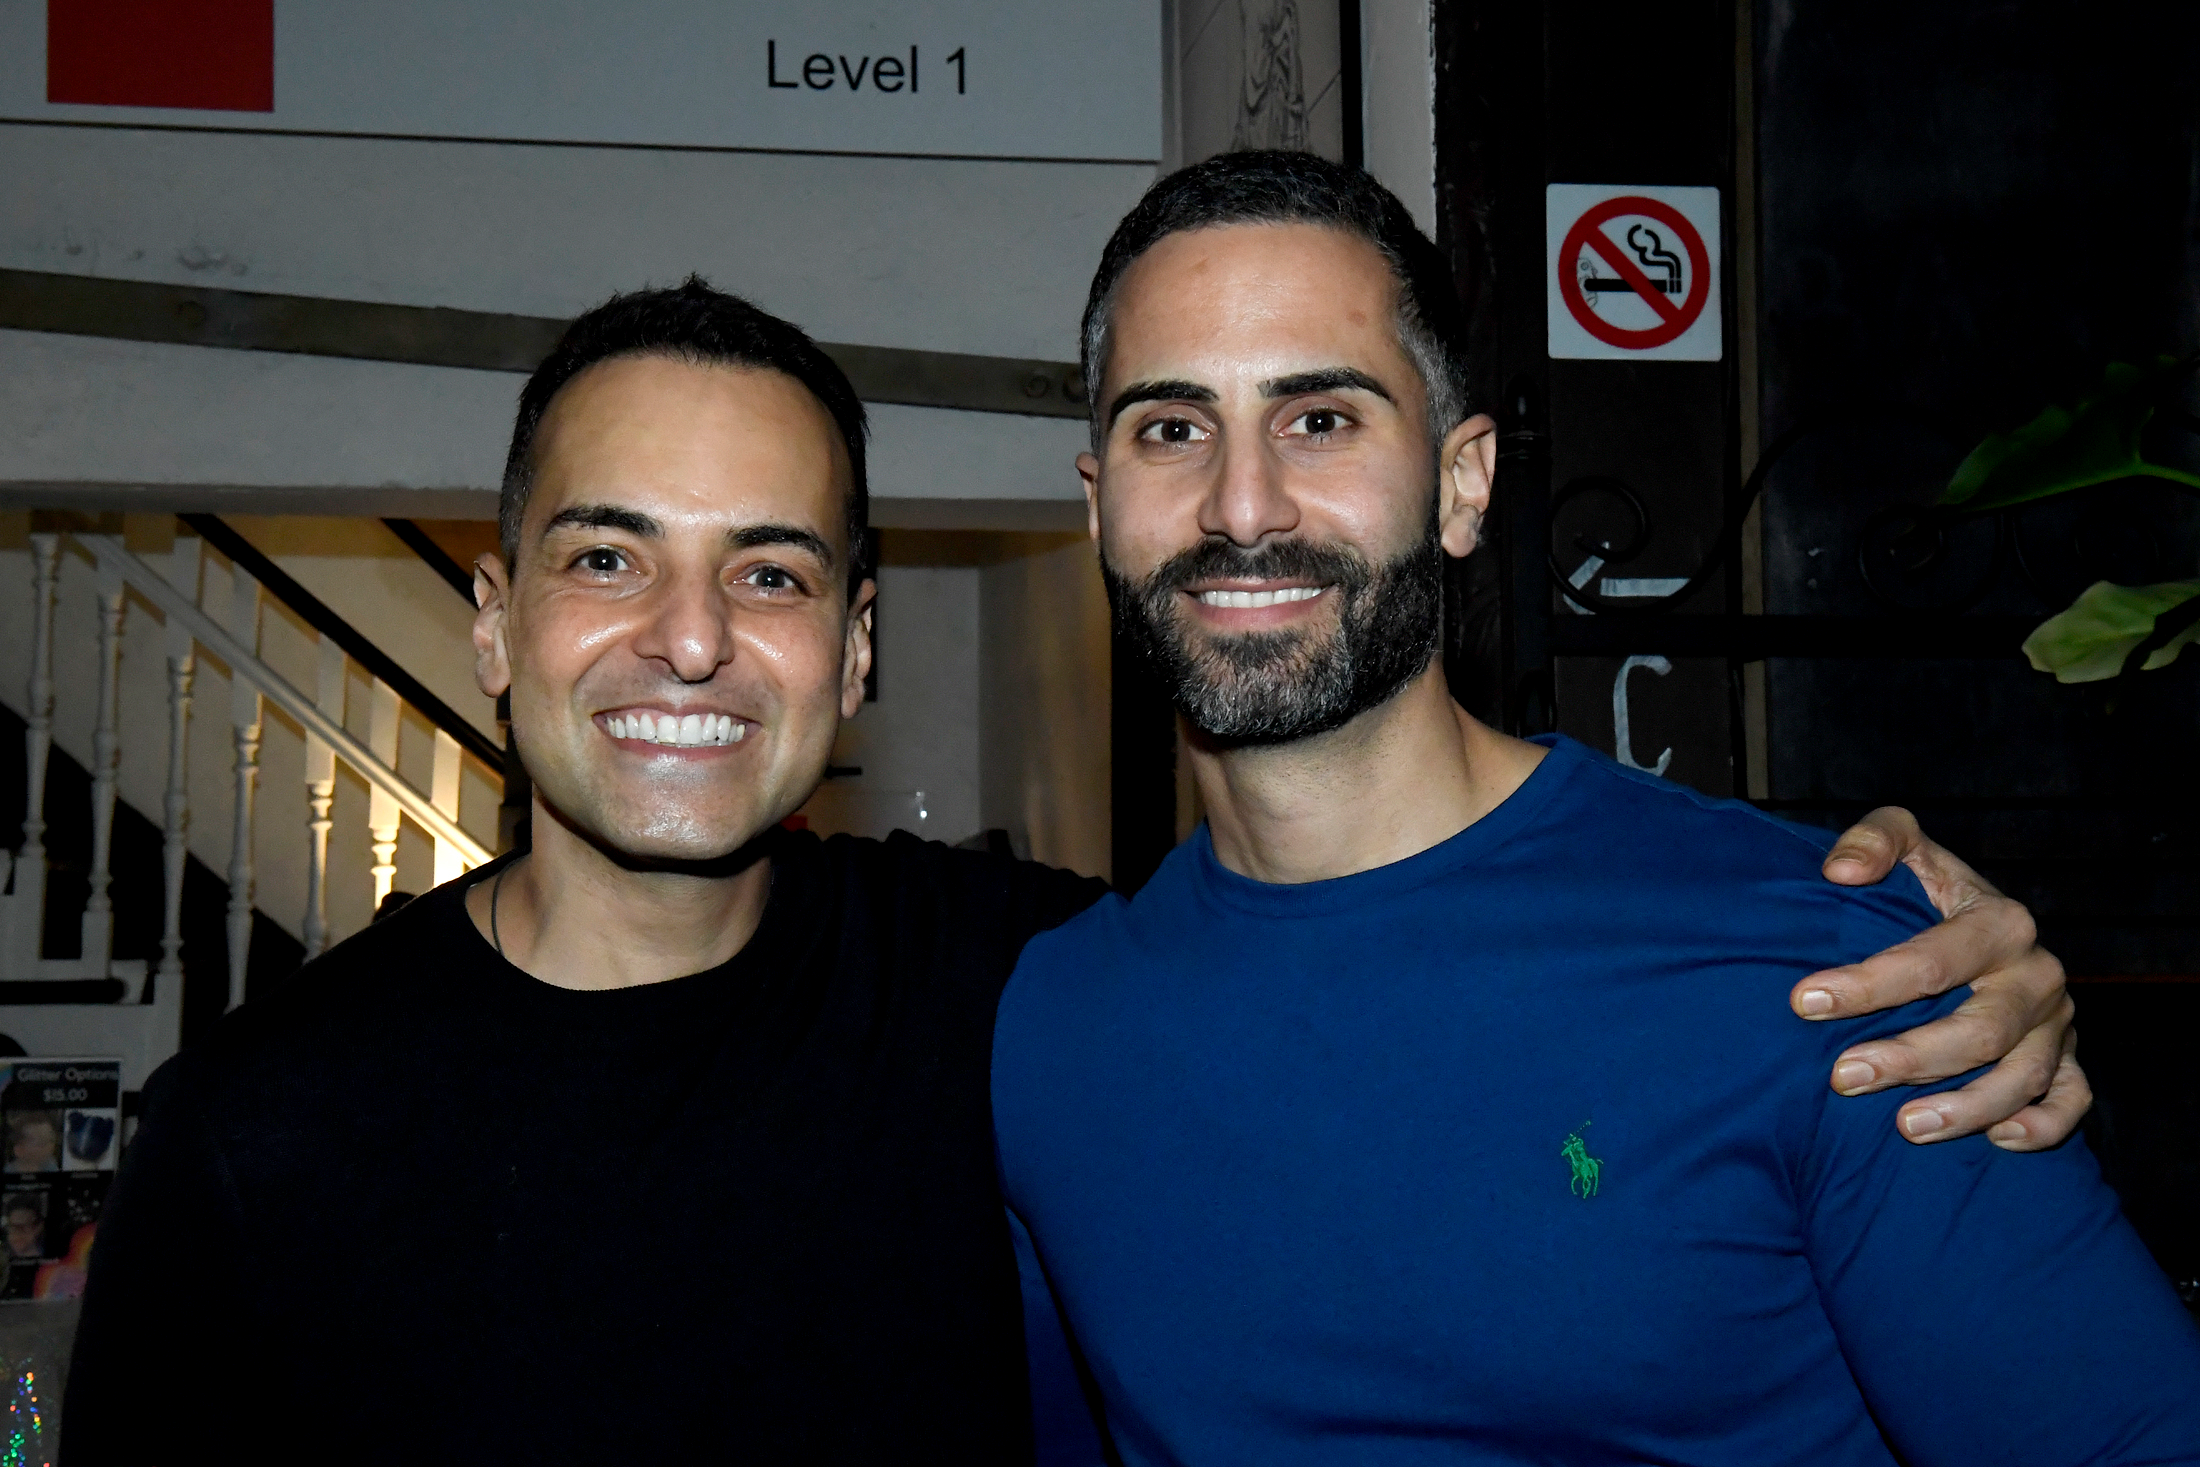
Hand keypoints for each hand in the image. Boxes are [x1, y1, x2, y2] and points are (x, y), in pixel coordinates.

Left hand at [1793, 807, 2089, 1151]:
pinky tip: (1995, 1140)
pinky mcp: (2067, 1055)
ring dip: (1967, 1107)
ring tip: (1904, 1126)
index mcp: (2001, 921)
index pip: (1933, 960)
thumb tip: (1840, 871)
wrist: (1975, 919)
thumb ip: (1874, 840)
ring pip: (2025, 1076)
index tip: (1804, 1001)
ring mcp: (2055, 1020)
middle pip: (1982, 1030)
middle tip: (1842, 1076)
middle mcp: (2037, 973)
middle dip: (1910, 1058)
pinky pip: (2071, 1098)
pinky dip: (2041, 1125)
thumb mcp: (1903, 844)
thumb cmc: (1926, 889)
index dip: (1868, 983)